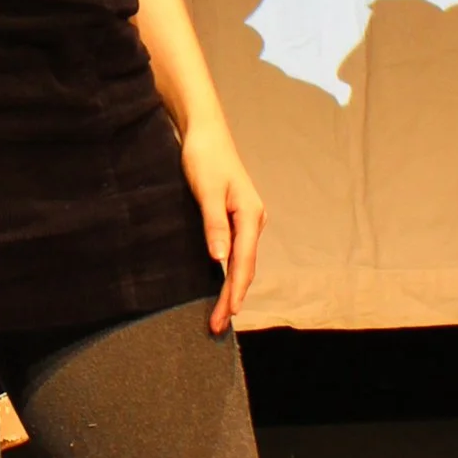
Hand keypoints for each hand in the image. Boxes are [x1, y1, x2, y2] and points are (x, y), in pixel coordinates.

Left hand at [179, 117, 265, 332]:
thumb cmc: (204, 157)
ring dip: (231, 287)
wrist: (205, 130)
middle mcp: (253, 220)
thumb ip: (214, 224)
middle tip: (216, 326)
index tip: (224, 317)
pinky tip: (222, 282)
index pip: (243, 264)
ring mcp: (246, 219)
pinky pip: (237, 251)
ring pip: (242, 261)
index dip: (233, 293)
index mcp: (250, 215)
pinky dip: (230, 271)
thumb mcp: (206, 190)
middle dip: (232, 298)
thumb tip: (220, 260)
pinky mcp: (235, 216)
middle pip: (245, 267)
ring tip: (220, 314)